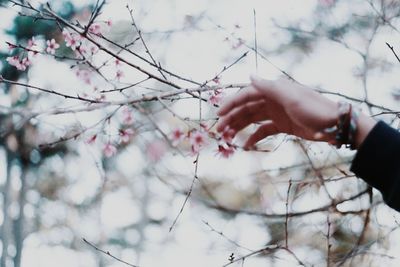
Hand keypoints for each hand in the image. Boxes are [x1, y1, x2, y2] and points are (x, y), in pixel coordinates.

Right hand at [216, 75, 339, 148]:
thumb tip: (250, 75)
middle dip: (232, 118)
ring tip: (227, 138)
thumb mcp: (292, 97)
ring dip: (239, 127)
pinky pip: (263, 130)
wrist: (335, 125)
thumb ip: (269, 87)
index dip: (231, 103)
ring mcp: (277, 113)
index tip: (218, 114)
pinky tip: (245, 145)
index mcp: (273, 90)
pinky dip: (254, 137)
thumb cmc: (315, 109)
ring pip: (252, 119)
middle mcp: (273, 99)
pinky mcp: (282, 125)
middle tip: (219, 130)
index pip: (246, 95)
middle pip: (246, 108)